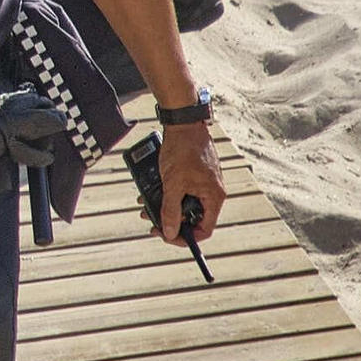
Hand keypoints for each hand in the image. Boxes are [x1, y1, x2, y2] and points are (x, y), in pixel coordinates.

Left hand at [157, 125, 224, 245]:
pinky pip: (181, 191)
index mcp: (214, 197)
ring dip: (165, 207)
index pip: (205, 229)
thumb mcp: (173, 184)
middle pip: (193, 218)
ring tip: (146, 206)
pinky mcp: (194, 174)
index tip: (166, 236)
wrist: (182, 123)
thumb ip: (171, 210)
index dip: (186, 238)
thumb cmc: (182, 150)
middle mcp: (212, 192)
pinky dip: (167, 194)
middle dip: (171, 221)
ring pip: (184, 204)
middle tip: (152, 222)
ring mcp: (203, 183)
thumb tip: (170, 233)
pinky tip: (150, 191)